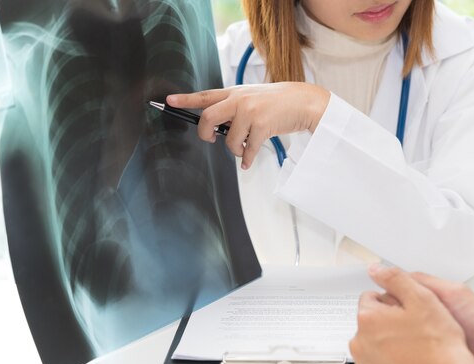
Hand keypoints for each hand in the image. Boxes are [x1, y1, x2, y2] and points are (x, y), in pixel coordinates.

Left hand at [166, 82, 329, 168]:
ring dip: (236, 150)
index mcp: (234, 92)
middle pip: (208, 118)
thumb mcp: (253, 97)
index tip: (169, 101)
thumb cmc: (279, 101)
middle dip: (206, 134)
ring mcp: (250, 112)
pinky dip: (247, 159)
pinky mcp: (262, 126)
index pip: (205, 96)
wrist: (304, 101)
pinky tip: (248, 161)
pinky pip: (247, 150)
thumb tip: (219, 129)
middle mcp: (239, 100)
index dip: (185, 99)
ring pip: (229, 140)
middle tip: (211, 139)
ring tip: (244, 148)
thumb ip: (234, 108)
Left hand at [350, 266, 473, 363]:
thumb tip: (375, 269)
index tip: (408, 311)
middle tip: (414, 329)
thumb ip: (395, 279)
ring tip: (414, 347)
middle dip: (387, 321)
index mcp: (368, 318)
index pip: (371, 298)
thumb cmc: (439, 345)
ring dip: (387, 342)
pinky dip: (389, 362)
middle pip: (370, 321)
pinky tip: (410, 362)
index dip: (394, 302)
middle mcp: (360, 343)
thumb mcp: (422, 298)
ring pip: (373, 343)